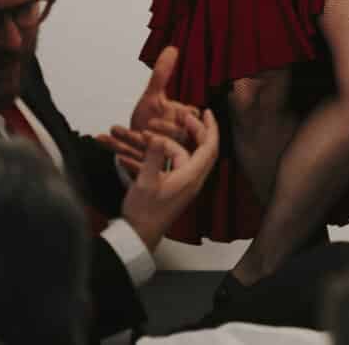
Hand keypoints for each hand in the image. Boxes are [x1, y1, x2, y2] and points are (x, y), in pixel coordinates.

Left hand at [106, 48, 196, 178]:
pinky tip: (100, 137)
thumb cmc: (150, 118)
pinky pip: (126, 158)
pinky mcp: (138, 166)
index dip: (171, 124)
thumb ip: (162, 74)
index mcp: (179, 127)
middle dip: (151, 136)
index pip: (182, 126)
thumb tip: (172, 48)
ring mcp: (153, 157)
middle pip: (164, 142)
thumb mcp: (154, 97)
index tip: (157, 118)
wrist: (136, 143)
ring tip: (113, 129)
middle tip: (142, 129)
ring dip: (127, 141)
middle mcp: (170, 144)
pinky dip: (112, 147)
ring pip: (143, 150)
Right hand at [117, 105, 219, 249]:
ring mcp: (186, 184)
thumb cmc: (142, 212)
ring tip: (158, 133)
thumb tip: (159, 138)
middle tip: (187, 116)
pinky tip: (157, 148)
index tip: (206, 112)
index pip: (210, 147)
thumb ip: (153, 158)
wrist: (138, 236)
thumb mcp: (145, 182)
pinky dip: (170, 154)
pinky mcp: (178, 188)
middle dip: (197, 130)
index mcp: (191, 177)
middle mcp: (193, 180)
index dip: (210, 127)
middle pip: (203, 149)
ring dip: (177, 142)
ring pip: (187, 156)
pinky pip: (179, 164)